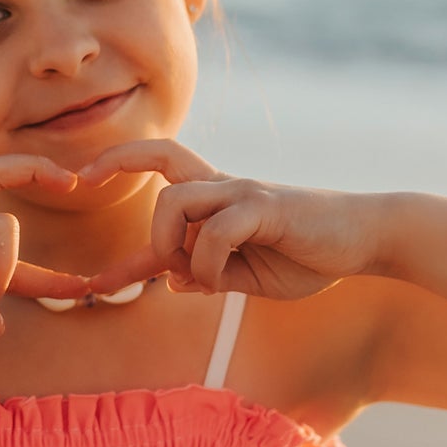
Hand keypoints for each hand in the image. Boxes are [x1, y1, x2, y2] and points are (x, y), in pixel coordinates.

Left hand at [76, 140, 375, 300]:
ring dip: (170, 246)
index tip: (80, 178)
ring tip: (192, 276)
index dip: (117, 163)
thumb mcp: (250, 275)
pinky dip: (209, 265)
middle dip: (126, 187)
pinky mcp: (265, 208)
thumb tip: (174, 280)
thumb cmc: (311, 254)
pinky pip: (215, 233)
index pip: (160, 164)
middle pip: (161, 167)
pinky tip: (224, 282)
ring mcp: (244, 194)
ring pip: (176, 202)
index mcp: (219, 198)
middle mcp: (225, 187)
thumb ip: (212, 274)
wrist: (365, 240)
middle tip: (113, 229)